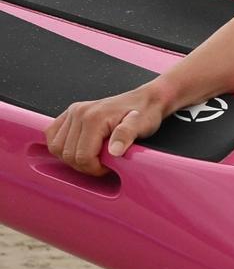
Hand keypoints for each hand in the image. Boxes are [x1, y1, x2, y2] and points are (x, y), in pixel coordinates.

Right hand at [45, 86, 166, 175]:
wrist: (145, 100)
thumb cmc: (144, 114)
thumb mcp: (141, 125)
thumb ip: (126, 136)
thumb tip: (114, 151)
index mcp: (94, 117)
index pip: (82, 156)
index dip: (94, 168)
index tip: (108, 167)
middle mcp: (79, 112)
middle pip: (68, 154)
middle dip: (84, 166)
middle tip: (102, 165)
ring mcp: (73, 111)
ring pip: (56, 147)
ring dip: (72, 158)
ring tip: (92, 157)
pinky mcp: (70, 113)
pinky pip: (52, 134)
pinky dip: (61, 146)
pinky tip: (78, 149)